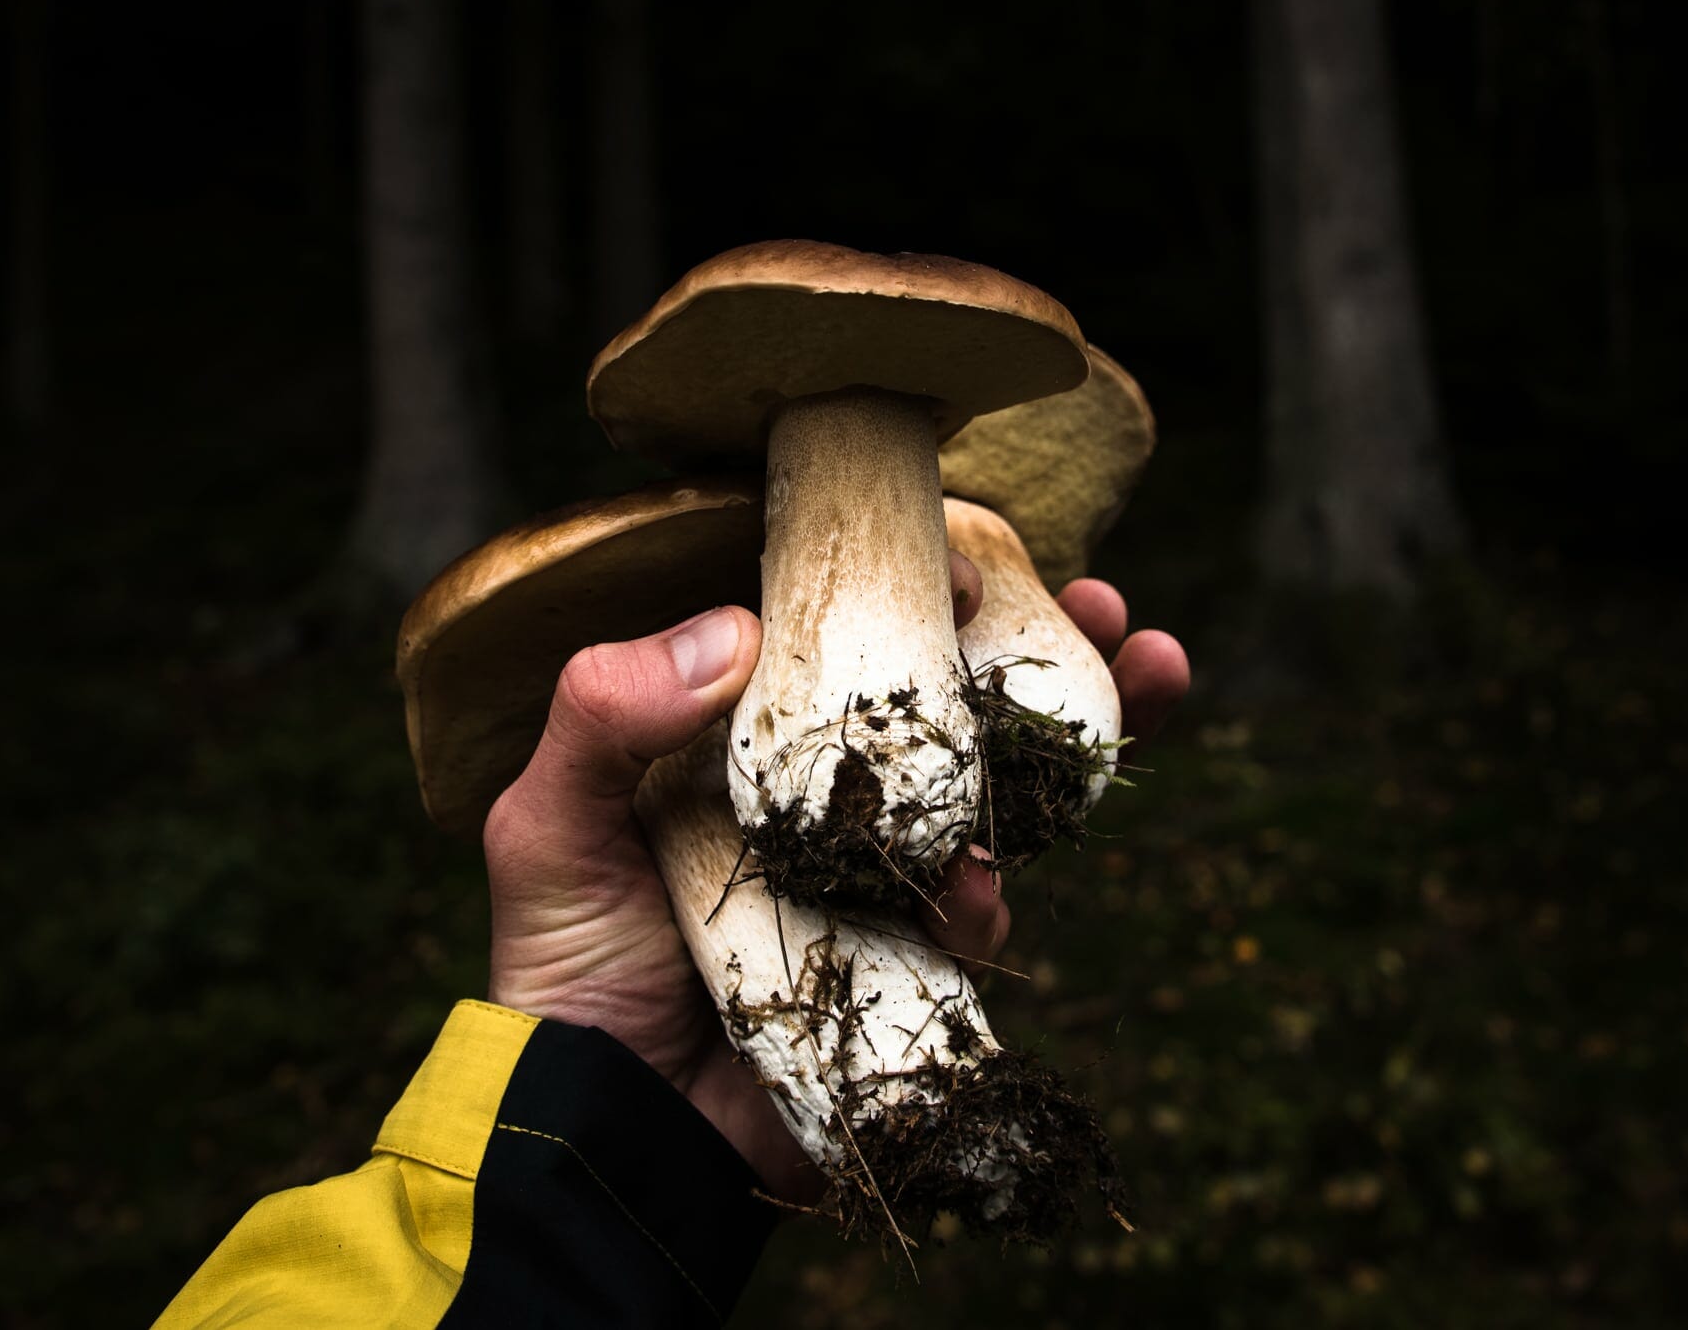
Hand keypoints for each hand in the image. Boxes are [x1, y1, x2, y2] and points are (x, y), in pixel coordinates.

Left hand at [480, 565, 1189, 1198]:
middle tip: (1107, 604)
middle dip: (1043, 645)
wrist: (608, 1127)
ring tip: (1141, 684)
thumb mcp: (545, 823)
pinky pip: (973, 916)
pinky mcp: (906, 962)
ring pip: (988, 794)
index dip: (914, 585)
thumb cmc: (564, 962)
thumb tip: (735, 632)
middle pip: (944, 699)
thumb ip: (601, 714)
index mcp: (743, 739)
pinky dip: (988, 897)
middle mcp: (822, 794)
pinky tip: (975, 895)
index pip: (840, 635)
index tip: (972, 559)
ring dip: (1068, 746)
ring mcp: (873, 875)